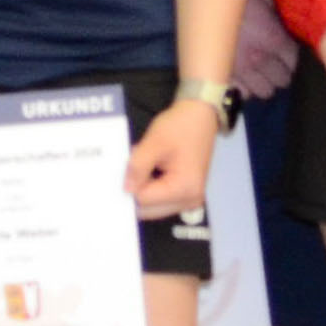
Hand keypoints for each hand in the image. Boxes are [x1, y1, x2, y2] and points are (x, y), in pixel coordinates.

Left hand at [127, 97, 223, 219]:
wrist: (200, 116)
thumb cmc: (180, 127)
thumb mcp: (154, 143)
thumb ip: (137, 167)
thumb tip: (126, 190)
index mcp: (184, 189)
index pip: (144, 200)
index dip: (130, 185)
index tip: (124, 169)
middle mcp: (189, 201)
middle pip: (149, 209)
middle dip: (136, 190)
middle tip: (131, 167)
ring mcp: (189, 199)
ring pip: (153, 206)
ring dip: (143, 188)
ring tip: (144, 165)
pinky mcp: (185, 193)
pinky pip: (160, 198)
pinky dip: (151, 186)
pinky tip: (150, 169)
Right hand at [231, 0, 299, 100]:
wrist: (201, 3)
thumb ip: (273, 14)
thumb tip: (278, 22)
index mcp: (273, 39)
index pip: (293, 60)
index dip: (291, 56)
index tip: (285, 52)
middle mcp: (261, 60)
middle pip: (282, 80)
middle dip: (280, 72)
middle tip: (273, 64)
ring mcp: (242, 71)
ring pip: (265, 91)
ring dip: (264, 82)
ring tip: (258, 73)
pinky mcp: (224, 77)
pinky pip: (242, 94)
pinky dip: (245, 88)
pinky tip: (242, 77)